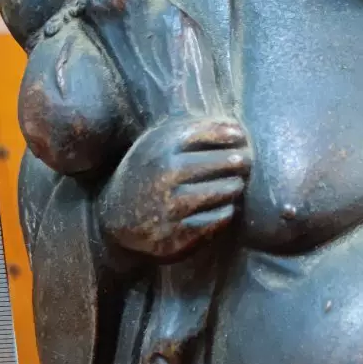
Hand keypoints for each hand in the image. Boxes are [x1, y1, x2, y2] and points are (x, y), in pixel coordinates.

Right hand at [98, 116, 250, 259]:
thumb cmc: (147, 174)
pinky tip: (225, 206)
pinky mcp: (177, 234)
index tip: (240, 136)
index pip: (204, 134)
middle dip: (238, 161)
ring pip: (220, 192)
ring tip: (236, 184)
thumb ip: (191, 133)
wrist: (115, 218)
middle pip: (218, 163)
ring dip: (234, 187)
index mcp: (160, 149)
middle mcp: (165, 176)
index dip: (227, 134)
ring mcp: (170, 206)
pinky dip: (225, 212)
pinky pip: (216, 220)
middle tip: (247, 162)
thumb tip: (238, 129)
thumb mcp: (155, 146)